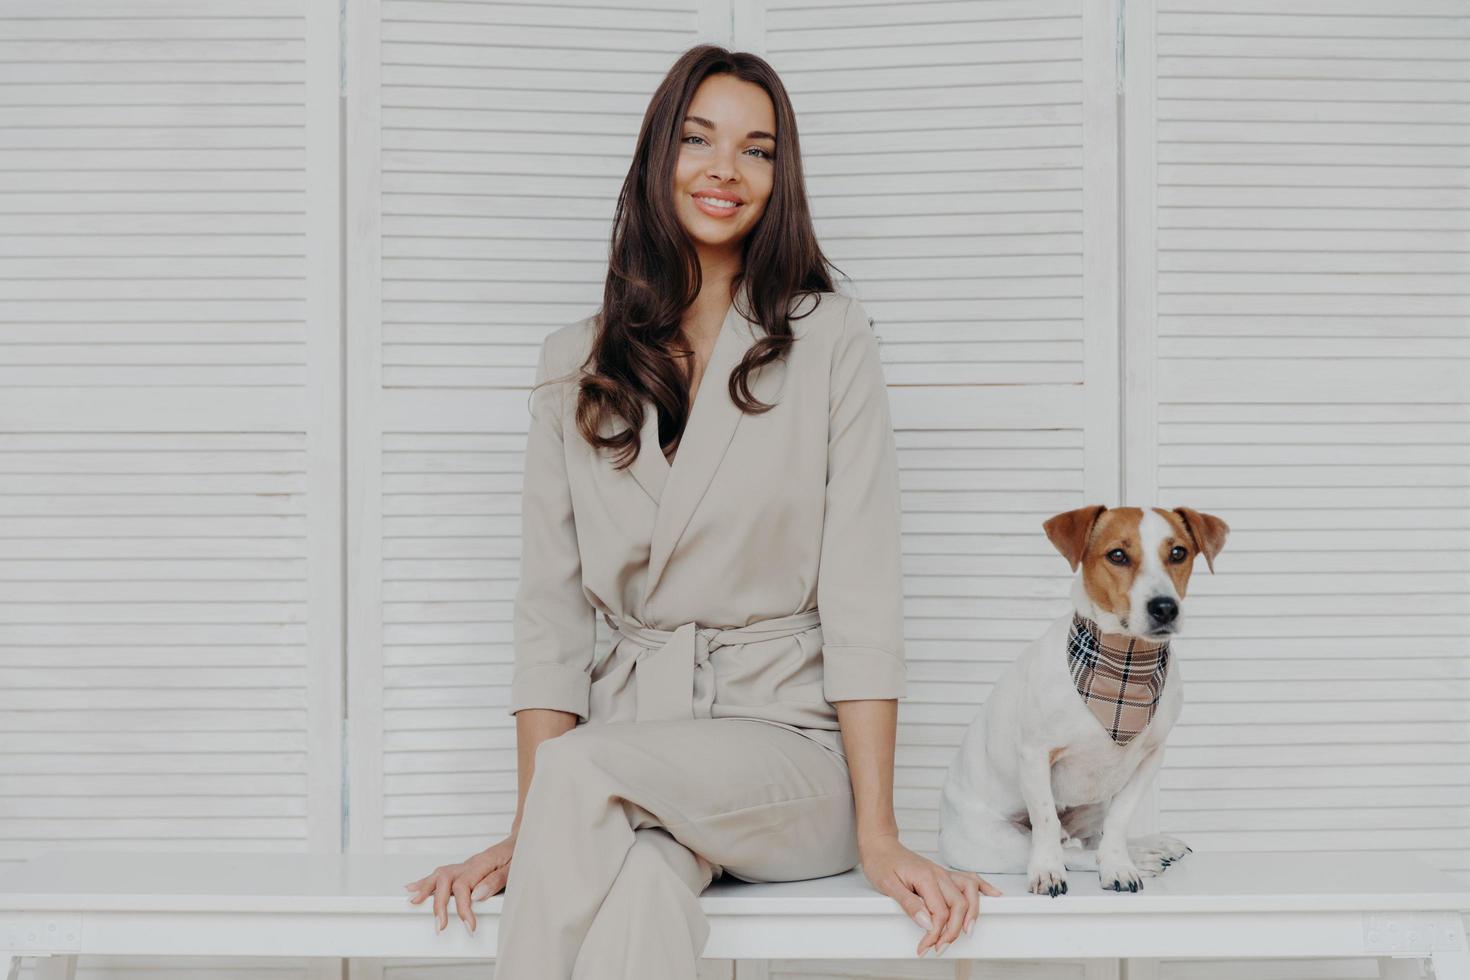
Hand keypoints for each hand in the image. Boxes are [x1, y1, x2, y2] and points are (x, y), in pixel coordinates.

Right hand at [404, 834, 516, 934]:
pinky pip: (441, 874)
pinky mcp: (464, 869)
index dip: (463, 907)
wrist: (522, 839)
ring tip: (414, 904)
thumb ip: (496, 880)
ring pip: (440, 875)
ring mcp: (465, 865)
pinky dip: (426, 882)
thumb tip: (477, 894)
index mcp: (481, 864)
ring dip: (426, 890)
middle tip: (440, 925)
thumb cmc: (519, 853)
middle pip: (446, 881)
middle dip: (439, 905)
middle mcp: (470, 864)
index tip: (468, 925)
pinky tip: (413, 888)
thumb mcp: (515, 867)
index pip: (464, 886)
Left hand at [858, 832, 1002, 957]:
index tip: (925, 946)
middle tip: (940, 947)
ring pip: (969, 893)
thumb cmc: (881, 863)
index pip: (940, 912)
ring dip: (972, 914)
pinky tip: (994, 896)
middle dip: (953, 931)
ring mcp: (943, 873)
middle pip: (959, 906)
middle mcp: (939, 875)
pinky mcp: (944, 874)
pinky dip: (983, 888)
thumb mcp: (888, 885)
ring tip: (967, 932)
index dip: (935, 933)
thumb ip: (909, 904)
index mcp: (926, 878)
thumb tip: (927, 922)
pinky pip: (969, 880)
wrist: (880, 845)